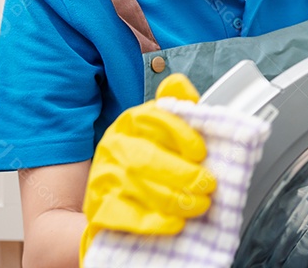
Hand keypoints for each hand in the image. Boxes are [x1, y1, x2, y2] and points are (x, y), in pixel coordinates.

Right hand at [80, 74, 215, 262]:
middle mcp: (113, 147)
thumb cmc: (144, 158)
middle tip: (208, 185)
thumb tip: (179, 84)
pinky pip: (126, 216)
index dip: (180, 134)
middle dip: (183, 173)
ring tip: (200, 205)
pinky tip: (175, 223)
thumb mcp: (157, 129)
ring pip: (138, 187)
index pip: (154, 120)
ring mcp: (103, 178)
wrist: (106, 195)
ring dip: (175, 199)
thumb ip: (174, 107)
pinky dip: (153, 222)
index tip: (201, 152)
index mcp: (130, 122)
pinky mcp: (98, 208)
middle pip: (146, 159)